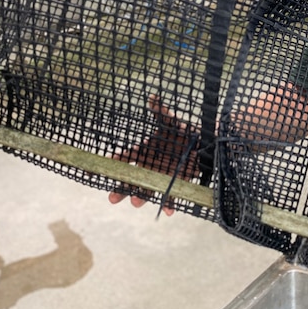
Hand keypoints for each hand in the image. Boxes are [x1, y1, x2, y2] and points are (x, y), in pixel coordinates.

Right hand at [108, 94, 199, 213]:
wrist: (205, 145)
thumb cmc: (185, 132)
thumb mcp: (172, 122)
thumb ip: (161, 112)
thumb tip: (153, 97)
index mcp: (145, 151)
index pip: (125, 158)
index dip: (114, 162)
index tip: (102, 166)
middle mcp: (149, 166)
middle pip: (131, 179)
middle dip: (121, 189)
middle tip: (111, 198)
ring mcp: (161, 177)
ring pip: (146, 190)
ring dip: (141, 197)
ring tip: (136, 203)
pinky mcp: (175, 184)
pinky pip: (170, 196)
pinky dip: (168, 203)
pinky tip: (167, 210)